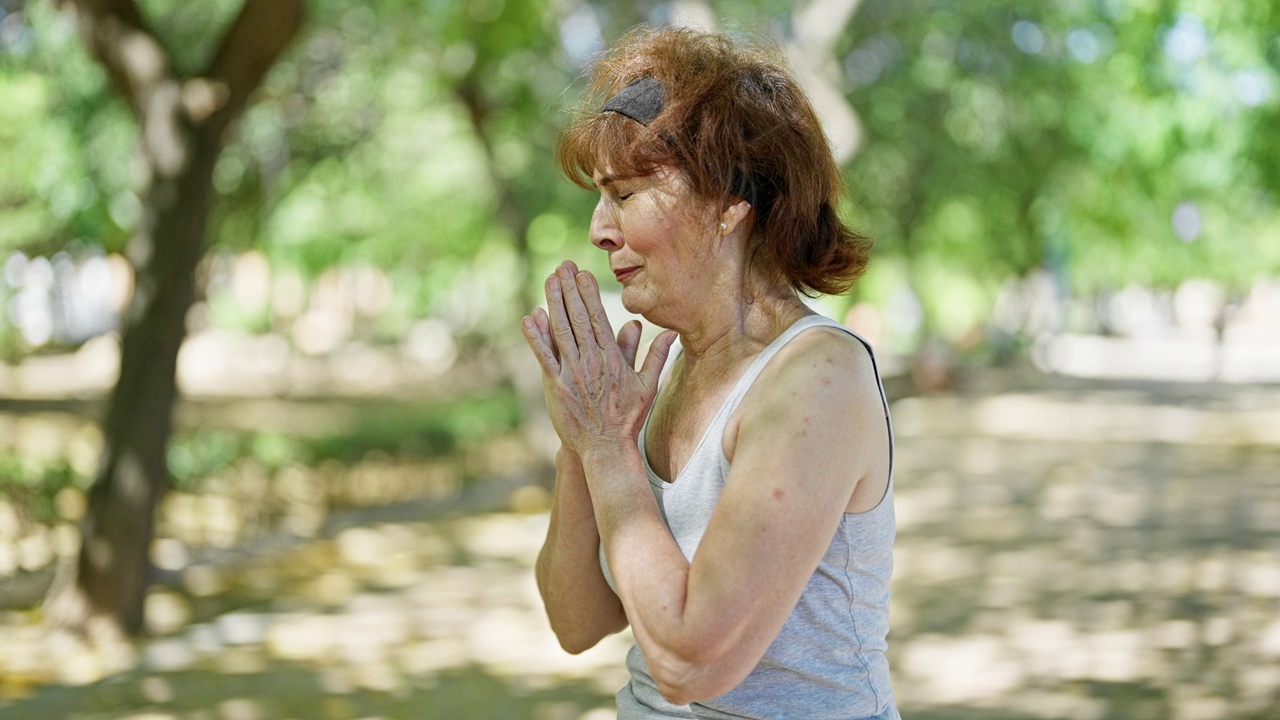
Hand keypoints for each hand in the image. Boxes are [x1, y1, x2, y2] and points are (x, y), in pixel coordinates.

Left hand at [521, 261, 675, 456]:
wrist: (606, 448)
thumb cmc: (628, 417)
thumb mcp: (648, 386)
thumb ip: (656, 355)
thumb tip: (670, 331)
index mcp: (612, 359)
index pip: (598, 319)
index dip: (588, 294)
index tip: (582, 274)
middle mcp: (591, 362)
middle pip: (577, 318)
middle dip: (569, 290)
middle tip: (561, 266)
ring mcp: (572, 373)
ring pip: (560, 331)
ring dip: (553, 303)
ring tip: (549, 281)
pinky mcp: (555, 386)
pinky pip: (544, 356)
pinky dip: (536, 337)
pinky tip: (529, 318)